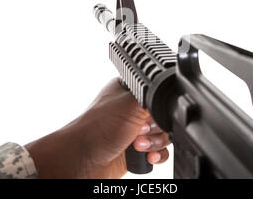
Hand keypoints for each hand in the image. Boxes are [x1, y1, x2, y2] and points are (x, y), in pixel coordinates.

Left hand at [25, 78, 170, 177]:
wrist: (84, 159)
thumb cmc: (97, 127)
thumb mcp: (130, 102)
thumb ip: (153, 96)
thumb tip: (168, 97)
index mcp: (129, 92)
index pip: (157, 94)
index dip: (157, 105)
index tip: (148, 113)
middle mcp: (133, 110)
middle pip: (164, 116)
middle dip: (155, 128)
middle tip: (139, 131)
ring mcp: (136, 131)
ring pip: (164, 135)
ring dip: (155, 142)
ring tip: (138, 145)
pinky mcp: (137, 150)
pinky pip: (159, 151)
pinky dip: (157, 154)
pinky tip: (147, 156)